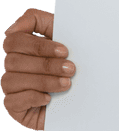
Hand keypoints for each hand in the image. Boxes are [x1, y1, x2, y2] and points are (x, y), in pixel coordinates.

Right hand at [2, 9, 75, 130]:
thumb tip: (16, 26)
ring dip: (43, 81)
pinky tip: (49, 98)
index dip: (37, 45)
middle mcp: (14, 67)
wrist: (92, 100)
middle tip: (71, 69)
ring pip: (12, 80)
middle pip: (14, 60)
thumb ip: (44, 23)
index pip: (14, 40)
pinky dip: (32, 98)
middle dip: (46, 64)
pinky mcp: (15, 107)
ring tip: (67, 84)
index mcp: (24, 48)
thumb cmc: (80, 68)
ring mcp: (12, 87)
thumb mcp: (69, 40)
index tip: (64, 51)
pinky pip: (13, 101)